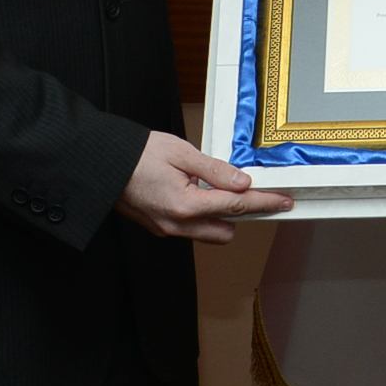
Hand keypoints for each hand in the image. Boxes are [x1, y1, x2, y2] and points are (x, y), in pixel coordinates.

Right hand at [116, 130, 291, 238]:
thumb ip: (214, 170)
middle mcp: (177, 225)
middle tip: (248, 191)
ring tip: (216, 188)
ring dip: (219, 216)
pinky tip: (196, 193)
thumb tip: (242, 182)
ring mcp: (167, 229)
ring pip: (208, 233)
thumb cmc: (136, 154)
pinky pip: (191, 228)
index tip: (284, 202)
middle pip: (226, 231)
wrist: (101, 166)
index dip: (264, 203)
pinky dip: (201, 215)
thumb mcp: (180, 152)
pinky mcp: (159, 227)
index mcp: (185, 205)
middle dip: (241, 214)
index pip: (236, 206)